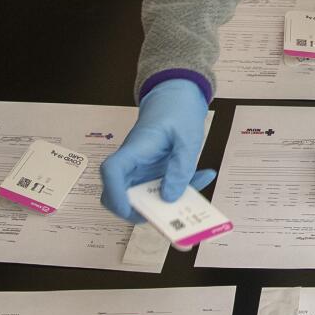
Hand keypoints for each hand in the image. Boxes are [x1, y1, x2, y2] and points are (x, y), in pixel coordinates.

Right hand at [99, 78, 215, 220]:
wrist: (176, 97)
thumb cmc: (177, 111)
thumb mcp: (187, 138)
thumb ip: (181, 168)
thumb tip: (169, 197)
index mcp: (135, 149)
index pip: (112, 171)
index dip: (115, 193)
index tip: (131, 209)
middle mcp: (132, 164)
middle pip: (118, 194)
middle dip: (141, 212)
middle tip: (169, 218)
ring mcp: (141, 170)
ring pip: (141, 198)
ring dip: (166, 204)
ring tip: (194, 197)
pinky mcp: (152, 174)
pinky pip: (160, 190)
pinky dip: (180, 191)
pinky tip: (203, 177)